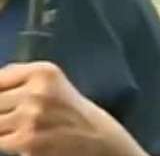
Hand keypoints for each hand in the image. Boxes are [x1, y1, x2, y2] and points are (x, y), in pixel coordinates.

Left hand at [0, 62, 146, 155]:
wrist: (96, 137)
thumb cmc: (68, 109)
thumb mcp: (51, 81)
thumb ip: (17, 75)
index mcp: (43, 72)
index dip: (0, 91)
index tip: (6, 101)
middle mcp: (38, 91)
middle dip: (2, 110)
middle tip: (15, 115)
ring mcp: (32, 116)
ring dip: (3, 127)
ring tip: (21, 127)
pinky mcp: (27, 140)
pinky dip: (9, 141)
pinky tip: (26, 138)